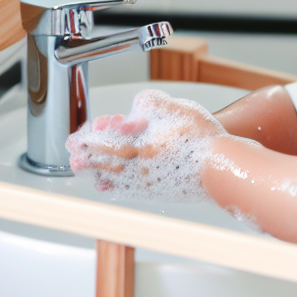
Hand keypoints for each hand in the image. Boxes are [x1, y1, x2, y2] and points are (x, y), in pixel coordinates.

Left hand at [66, 89, 237, 200]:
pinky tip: (105, 186)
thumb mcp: (175, 107)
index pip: (105, 140)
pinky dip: (111, 188)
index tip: (79, 136)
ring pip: (111, 177)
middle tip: (73, 153)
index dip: (90, 137)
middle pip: (104, 160)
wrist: (223, 167)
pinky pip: (126, 192)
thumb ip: (149, 103)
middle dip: (86, 155)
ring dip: (94, 171)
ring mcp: (146, 182)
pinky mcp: (156, 193)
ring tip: (83, 168)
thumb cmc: (203, 139)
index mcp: (140, 144)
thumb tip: (133, 108)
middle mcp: (139, 166)